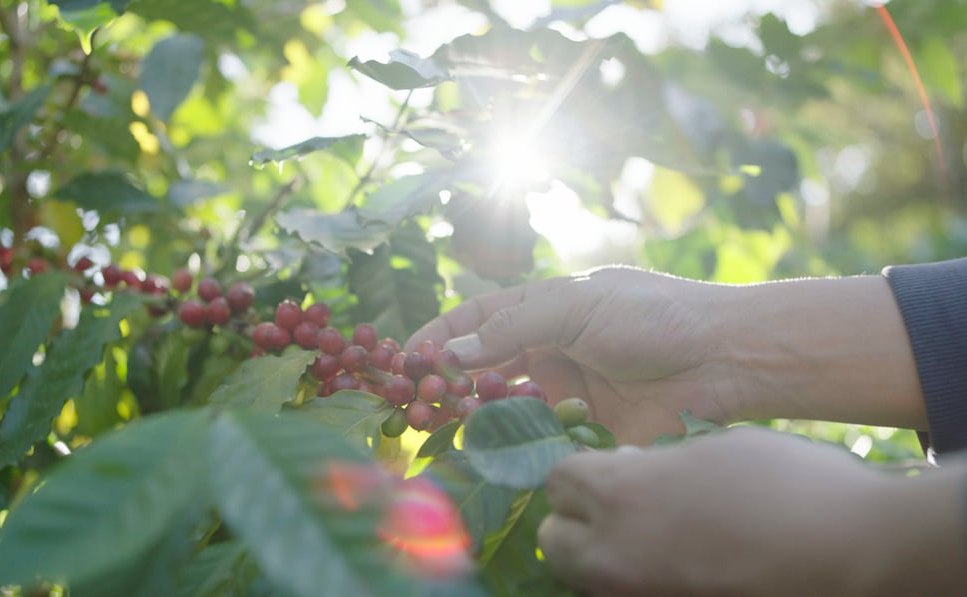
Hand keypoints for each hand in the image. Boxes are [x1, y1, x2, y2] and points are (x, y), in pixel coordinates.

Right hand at [408, 268, 925, 439]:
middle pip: (482, 365)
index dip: (439, 336)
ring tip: (441, 425)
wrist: (723, 358)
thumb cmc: (652, 315)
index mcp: (544, 308)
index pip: (476, 319)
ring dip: (471, 414)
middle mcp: (548, 349)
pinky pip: (536, 439)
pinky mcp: (583, 430)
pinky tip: (486, 449)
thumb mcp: (576, 306)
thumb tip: (451, 354)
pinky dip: (509, 444)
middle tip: (415, 401)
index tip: (404, 358)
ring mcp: (564, 392)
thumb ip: (512, 328)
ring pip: (502, 405)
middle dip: (447, 381)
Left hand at [538, 427, 966, 595]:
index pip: (558, 480)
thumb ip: (651, 466)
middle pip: (555, 540)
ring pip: (583, 579)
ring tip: (653, 540)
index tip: (613, 468)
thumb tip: (625, 471)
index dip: (585, 470)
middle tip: (621, 510)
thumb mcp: (711, 451)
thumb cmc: (791, 485)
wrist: (857, 554)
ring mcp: (638, 596)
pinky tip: (678, 565)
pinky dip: (634, 581)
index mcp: (621, 495)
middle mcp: (614, 555)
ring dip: (601, 556)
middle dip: (578, 520)